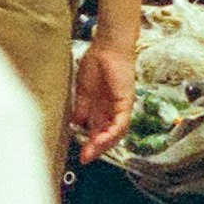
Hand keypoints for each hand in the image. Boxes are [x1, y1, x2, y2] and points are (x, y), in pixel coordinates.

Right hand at [71, 41, 137, 164]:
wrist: (106, 46)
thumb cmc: (96, 62)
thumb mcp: (83, 90)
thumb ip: (81, 108)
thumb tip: (77, 123)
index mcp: (102, 108)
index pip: (98, 131)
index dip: (90, 144)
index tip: (81, 154)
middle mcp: (113, 110)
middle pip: (107, 136)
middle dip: (96, 149)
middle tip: (84, 158)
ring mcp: (121, 107)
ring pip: (116, 133)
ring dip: (103, 144)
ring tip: (91, 152)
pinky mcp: (126, 102)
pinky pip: (121, 122)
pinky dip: (112, 133)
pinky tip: (101, 140)